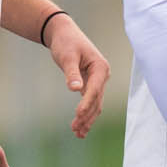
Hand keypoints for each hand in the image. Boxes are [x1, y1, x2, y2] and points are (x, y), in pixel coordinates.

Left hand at [44, 13, 110, 138]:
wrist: (64, 33)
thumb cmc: (66, 42)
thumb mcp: (67, 56)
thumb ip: (71, 73)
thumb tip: (75, 89)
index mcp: (101, 68)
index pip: (95, 90)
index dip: (86, 103)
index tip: (77, 115)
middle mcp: (103, 75)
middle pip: (97, 100)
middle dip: (87, 116)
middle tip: (75, 130)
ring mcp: (98, 80)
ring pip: (95, 104)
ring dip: (87, 119)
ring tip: (77, 133)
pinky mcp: (91, 83)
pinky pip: (90, 101)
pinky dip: (85, 113)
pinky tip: (79, 127)